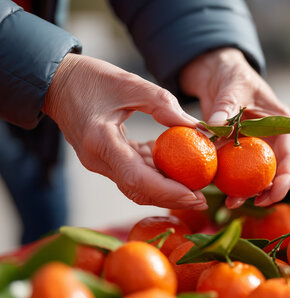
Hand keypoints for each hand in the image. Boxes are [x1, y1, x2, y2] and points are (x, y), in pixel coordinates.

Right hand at [43, 53, 207, 209]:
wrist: (55, 82)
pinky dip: (155, 173)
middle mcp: (97, 159)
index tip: (195, 195)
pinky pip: (132, 173)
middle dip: (172, 197)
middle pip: (138, 190)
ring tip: (195, 186)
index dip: (168, 191)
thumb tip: (196, 127)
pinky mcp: (104, 159)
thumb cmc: (91, 78)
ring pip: (136, 186)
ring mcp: (98, 162)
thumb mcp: (131, 84)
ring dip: (165, 189)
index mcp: (100, 141)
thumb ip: (163, 105)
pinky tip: (176, 167)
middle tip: (203, 197)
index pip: (137, 178)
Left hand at [180, 48, 289, 208]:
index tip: (273, 192)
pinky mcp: (241, 150)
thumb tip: (213, 129)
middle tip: (255, 204)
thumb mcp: (231, 88)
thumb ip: (225, 109)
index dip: (285, 176)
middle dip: (270, 190)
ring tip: (232, 204)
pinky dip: (233, 183)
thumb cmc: (232, 75)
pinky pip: (240, 170)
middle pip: (279, 170)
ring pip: (260, 174)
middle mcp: (274, 137)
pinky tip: (223, 196)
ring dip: (249, 191)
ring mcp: (258, 145)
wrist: (217, 73)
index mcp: (282, 122)